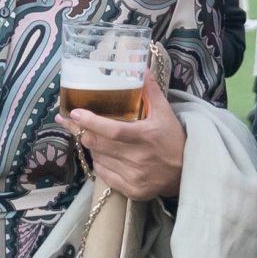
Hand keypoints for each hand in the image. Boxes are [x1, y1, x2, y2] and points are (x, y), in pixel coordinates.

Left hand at [69, 73, 185, 202]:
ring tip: (90, 136)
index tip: (75, 113)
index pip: (112, 130)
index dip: (91, 122)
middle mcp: (138, 158)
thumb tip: (140, 68)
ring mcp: (134, 176)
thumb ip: (151, 91)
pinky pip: (104, 175)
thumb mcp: (166, 113)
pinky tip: (102, 155)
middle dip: (80, 131)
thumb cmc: (174, 140)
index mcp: (146, 136)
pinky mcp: (131, 190)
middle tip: (69, 120)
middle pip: (99, 144)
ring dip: (91, 146)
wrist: (187, 173)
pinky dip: (99, 163)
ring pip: (98, 159)